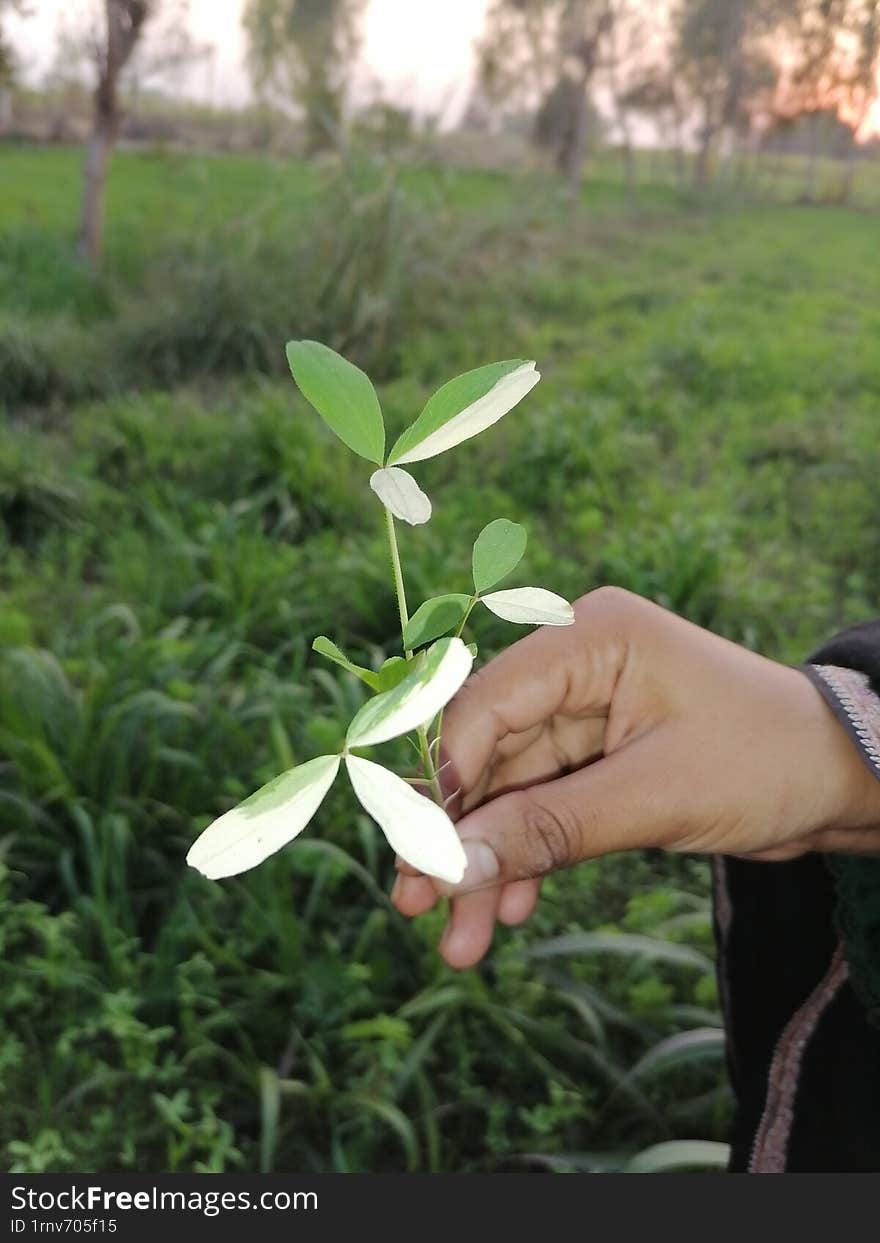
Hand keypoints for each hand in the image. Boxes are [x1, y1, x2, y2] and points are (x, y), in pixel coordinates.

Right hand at [391, 587, 879, 968]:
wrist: (843, 781)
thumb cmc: (767, 760)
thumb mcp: (655, 796)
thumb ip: (549, 827)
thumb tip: (451, 868)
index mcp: (591, 637)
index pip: (488, 702)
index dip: (446, 778)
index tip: (421, 854)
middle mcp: (576, 664)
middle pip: (487, 753)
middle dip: (458, 835)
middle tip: (417, 906)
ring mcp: (585, 711)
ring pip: (509, 790)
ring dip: (485, 861)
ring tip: (460, 941)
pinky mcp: (598, 756)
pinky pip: (542, 806)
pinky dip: (527, 856)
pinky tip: (510, 908)